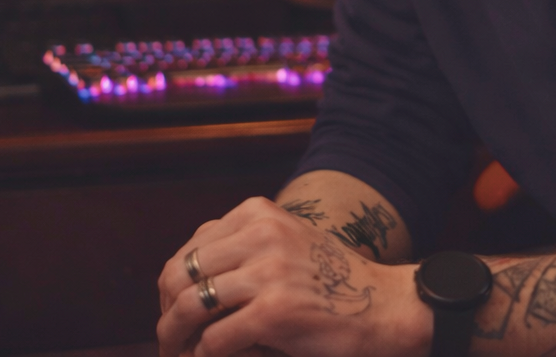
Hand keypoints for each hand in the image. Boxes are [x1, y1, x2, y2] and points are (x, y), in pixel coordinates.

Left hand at [156, 196, 428, 356]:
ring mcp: (268, 272)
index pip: (192, 246)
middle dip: (168, 310)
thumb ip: (243, 248)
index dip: (174, 284)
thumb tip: (181, 278)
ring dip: (176, 337)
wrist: (388, 308)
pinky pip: (213, 340)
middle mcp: (261, 234)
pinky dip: (204, 356)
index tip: (175, 308)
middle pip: (180, 273)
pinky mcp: (274, 312)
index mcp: (260, 214)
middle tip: (170, 336)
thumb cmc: (337, 284)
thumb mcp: (287, 245)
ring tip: (178, 352)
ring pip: (189, 306)